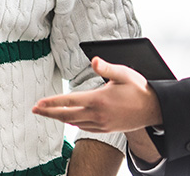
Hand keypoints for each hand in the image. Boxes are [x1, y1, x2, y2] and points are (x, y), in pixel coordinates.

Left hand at [32, 57, 162, 132]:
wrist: (154, 110)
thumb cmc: (139, 89)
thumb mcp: (124, 74)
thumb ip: (107, 68)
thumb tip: (94, 60)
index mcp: (98, 100)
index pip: (68, 101)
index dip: (51, 102)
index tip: (38, 103)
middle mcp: (97, 114)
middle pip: (66, 115)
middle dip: (49, 112)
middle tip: (35, 110)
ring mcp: (101, 124)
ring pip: (74, 123)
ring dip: (60, 118)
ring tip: (48, 114)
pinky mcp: (106, 129)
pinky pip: (85, 128)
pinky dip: (74, 124)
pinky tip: (70, 119)